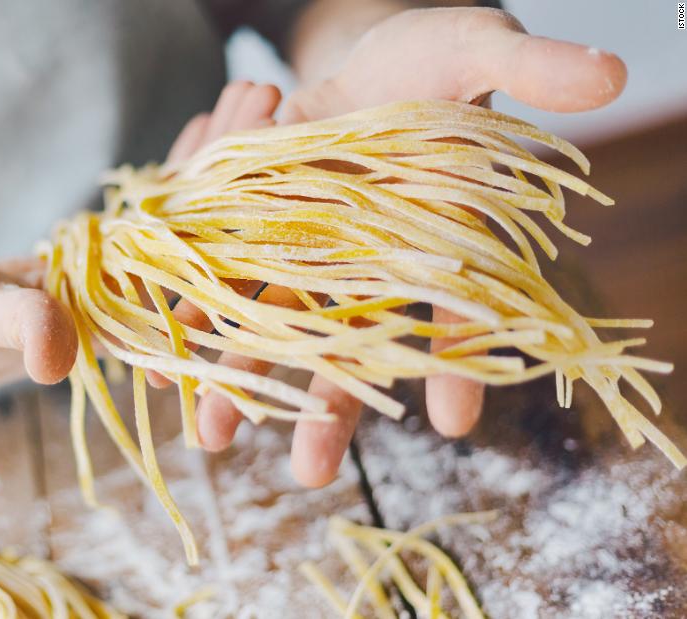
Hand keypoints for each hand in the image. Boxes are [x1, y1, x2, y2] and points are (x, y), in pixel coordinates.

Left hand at [160, 8, 627, 488]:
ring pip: (275, 321)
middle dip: (331, 404)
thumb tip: (609, 71)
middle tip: (310, 472)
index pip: (459, 307)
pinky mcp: (253, 220)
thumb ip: (530, 65)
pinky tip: (169, 348)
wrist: (360, 55)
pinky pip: (224, 273)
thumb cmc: (434, 57)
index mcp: (436, 233)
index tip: (453, 420)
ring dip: (243, 374)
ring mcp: (308, 244)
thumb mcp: (479, 46)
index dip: (459, 359)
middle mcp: (370, 257)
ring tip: (212, 434)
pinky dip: (196, 306)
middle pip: (354, 340)